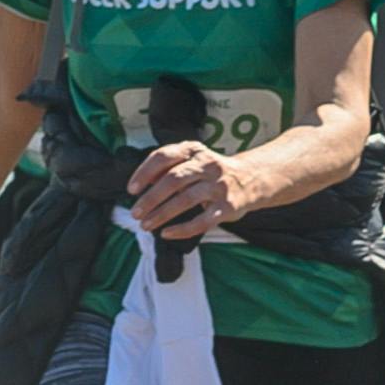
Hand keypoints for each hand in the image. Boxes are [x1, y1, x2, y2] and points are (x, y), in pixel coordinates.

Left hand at [124, 138, 241, 242]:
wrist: (252, 179)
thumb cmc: (211, 173)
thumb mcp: (192, 161)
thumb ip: (168, 169)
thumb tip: (141, 184)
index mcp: (194, 151)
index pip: (164, 156)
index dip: (144, 173)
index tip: (131, 190)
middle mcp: (207, 165)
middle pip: (173, 179)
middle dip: (151, 198)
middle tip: (135, 213)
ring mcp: (219, 186)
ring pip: (186, 199)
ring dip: (162, 214)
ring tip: (146, 225)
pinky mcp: (228, 206)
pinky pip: (203, 221)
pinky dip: (182, 229)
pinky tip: (167, 234)